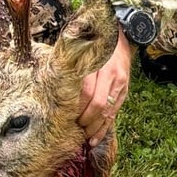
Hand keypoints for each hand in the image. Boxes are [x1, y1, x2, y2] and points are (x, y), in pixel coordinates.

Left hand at [78, 27, 133, 147]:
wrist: (120, 37)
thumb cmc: (94, 45)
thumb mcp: (82, 51)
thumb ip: (71, 67)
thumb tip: (52, 85)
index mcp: (98, 65)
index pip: (87, 91)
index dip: (77, 107)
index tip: (66, 115)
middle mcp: (111, 75)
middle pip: (98, 104)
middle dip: (85, 120)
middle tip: (74, 127)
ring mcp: (120, 84)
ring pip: (108, 112)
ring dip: (95, 128)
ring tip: (84, 139)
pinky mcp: (124, 91)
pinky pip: (115, 113)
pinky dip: (104, 128)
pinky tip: (95, 138)